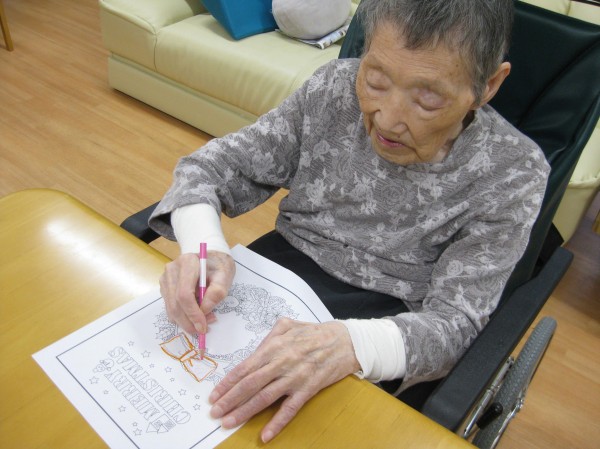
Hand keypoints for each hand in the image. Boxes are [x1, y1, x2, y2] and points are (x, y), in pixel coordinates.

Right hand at [159, 250, 234, 333]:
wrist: (209, 257)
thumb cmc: (218, 266)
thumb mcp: (225, 276)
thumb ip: (217, 292)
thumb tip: (205, 310)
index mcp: (187, 263)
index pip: (184, 294)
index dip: (192, 313)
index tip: (203, 326)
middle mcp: (172, 270)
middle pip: (175, 303)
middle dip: (188, 321)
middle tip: (203, 329)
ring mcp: (166, 279)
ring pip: (170, 308)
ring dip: (186, 321)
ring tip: (204, 320)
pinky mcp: (165, 287)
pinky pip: (170, 307)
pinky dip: (182, 316)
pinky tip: (196, 314)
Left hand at [208, 318, 360, 442]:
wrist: (346, 341)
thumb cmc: (316, 332)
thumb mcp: (289, 325)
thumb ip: (269, 335)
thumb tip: (256, 348)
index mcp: (274, 347)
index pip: (245, 367)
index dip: (228, 382)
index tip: (214, 394)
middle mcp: (281, 363)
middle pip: (250, 384)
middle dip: (230, 399)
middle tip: (215, 412)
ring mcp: (295, 378)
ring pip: (265, 398)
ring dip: (244, 411)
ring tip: (228, 422)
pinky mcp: (308, 389)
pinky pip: (290, 409)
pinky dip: (277, 423)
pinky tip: (265, 435)